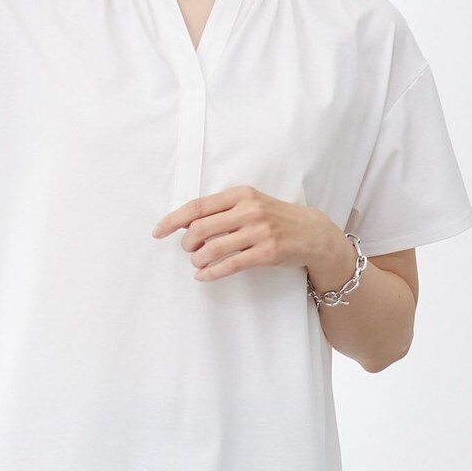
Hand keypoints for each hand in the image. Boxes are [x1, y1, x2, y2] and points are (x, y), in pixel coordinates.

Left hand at [151, 184, 337, 281]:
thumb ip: (222, 210)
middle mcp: (249, 210)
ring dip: (197, 260)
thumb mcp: (251, 203)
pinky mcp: (267, 252)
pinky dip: (211, 273)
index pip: (197, 206)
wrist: (313, 233)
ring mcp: (259, 231)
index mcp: (241, 194)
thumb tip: (186, 223)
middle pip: (200, 229)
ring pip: (213, 249)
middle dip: (187, 244)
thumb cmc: (275, 218)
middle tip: (188, 251)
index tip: (158, 232)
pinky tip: (203, 276)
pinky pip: (230, 265)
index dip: (173, 220)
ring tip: (197, 264)